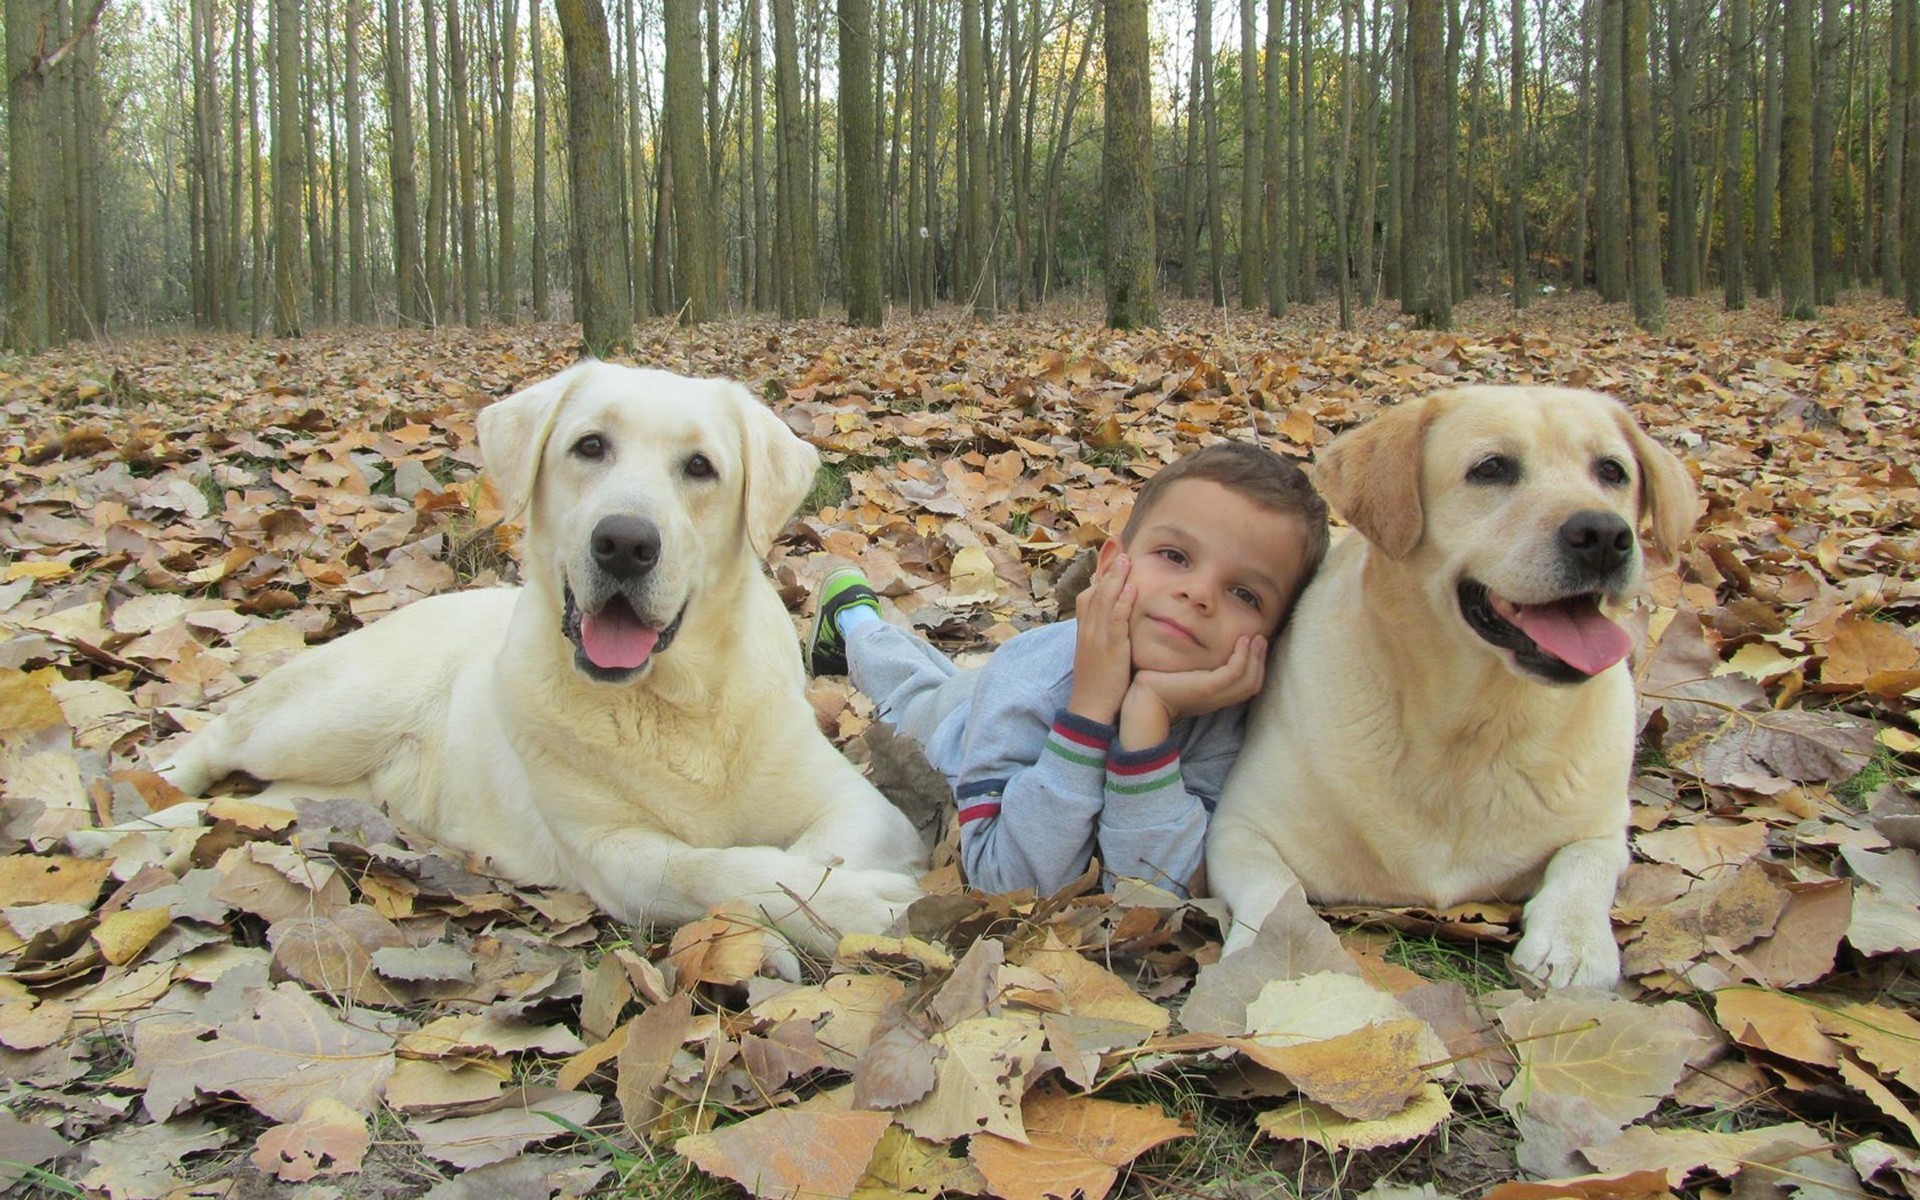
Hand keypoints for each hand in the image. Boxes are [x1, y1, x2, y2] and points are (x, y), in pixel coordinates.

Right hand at [1068, 552, 1135, 723]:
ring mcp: (1095, 637)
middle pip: (1095, 590)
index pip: (1090, 594)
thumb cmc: (1099, 682)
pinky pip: (1115, 620)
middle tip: (1120, 545)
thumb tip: (1120, 619)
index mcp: (1085, 629)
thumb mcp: (1099, 652)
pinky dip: (1122, 602)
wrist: (1090, 707)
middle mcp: (1087, 629)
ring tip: (1126, 558)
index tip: (1113, 556)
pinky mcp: (1108, 648)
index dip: (1101, 575)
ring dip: (1115, 577)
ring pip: (1103, 600)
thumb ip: (1108, 634)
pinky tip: (1132, 588)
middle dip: (1108, 568)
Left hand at [1125, 633, 1266, 732]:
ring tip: (1254, 638)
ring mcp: (1215, 695)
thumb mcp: (1181, 675)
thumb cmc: (1156, 686)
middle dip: (1260, 660)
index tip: (1255, 647)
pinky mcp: (1208, 688)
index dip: (1255, 667)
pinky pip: (1234, 672)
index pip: (1246, 686)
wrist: (1143, 700)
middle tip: (1261, 639)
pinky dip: (1243, 656)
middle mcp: (1218, 699)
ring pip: (1248, 678)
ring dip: (1255, 657)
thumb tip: (1198, 648)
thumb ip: (1194, 667)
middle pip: (1253, 683)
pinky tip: (1241, 641)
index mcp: (1215, 698)